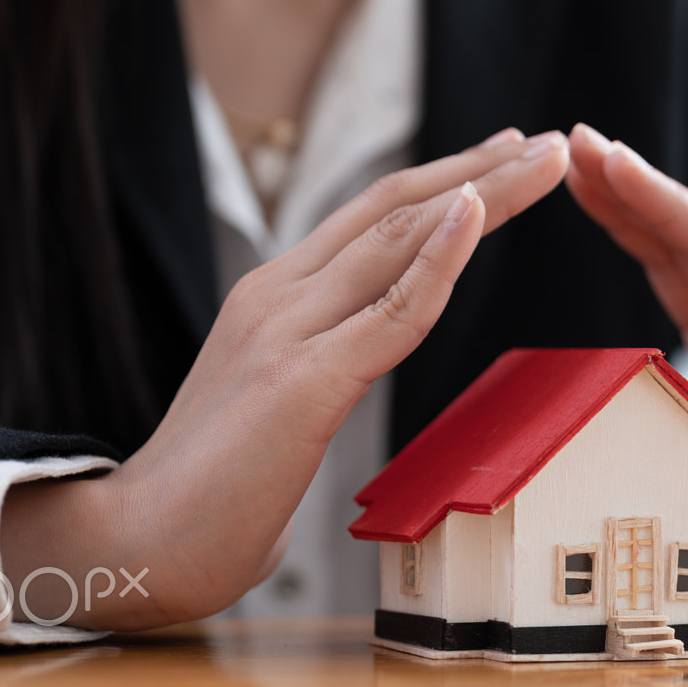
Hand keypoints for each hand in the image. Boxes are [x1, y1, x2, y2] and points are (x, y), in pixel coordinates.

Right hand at [0, 129, 569, 628]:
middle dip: (480, 170)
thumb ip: (320, 376)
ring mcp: (289, 331)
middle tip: (549, 142)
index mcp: (272, 298)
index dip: (441, 182)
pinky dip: (442, 256)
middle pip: (395, 209)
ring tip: (547, 159)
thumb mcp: (279, 410)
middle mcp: (279, 295)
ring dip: (486, 192)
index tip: (502, 160)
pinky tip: (479, 211)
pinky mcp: (304, 380)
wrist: (138, 544)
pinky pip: (393, 309)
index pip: (370, 218)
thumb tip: (349, 383)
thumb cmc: (213, 496)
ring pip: (404, 239)